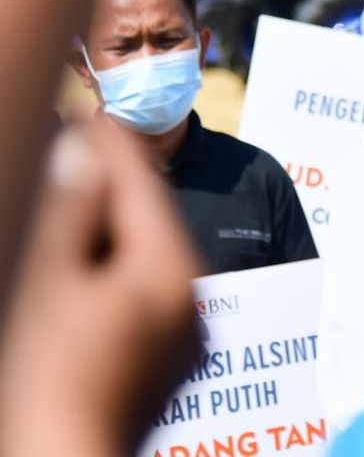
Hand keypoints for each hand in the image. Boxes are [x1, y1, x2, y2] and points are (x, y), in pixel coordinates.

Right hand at [0, 120, 201, 456]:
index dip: (110, 142)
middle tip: (80, 140)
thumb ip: (72, 210)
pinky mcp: (174, 358)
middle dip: (112, 181)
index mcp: (170, 267)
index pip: (141, 184)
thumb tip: (82, 146)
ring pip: (150, 255)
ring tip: (82, 194)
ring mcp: (187, 330)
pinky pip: (149, 292)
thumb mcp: (51, 282)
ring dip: (115, 225)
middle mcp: (193, 295)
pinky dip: (120, 269)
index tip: (87, 109)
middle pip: (149, 218)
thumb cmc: (47, 377)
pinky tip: (91, 263)